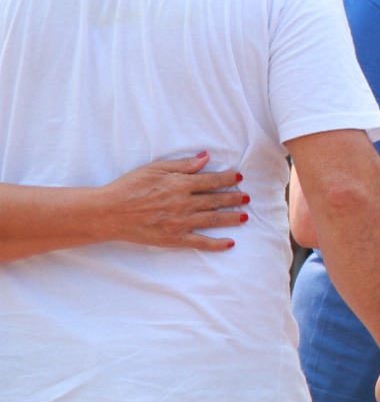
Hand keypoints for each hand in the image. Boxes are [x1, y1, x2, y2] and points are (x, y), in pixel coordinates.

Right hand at [99, 153, 246, 250]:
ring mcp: (180, 222)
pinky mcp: (173, 239)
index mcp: (180, 184)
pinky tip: (229, 243)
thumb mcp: (156, 168)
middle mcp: (184, 203)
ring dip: (231, 218)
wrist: (109, 212)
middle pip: (216, 200)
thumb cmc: (130, 186)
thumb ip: (183, 165)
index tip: (240, 178)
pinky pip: (200, 242)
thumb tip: (206, 158)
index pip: (212, 181)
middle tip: (247, 198)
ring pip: (212, 220)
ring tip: (245, 216)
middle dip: (234, 198)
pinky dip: (216, 244)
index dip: (228, 179)